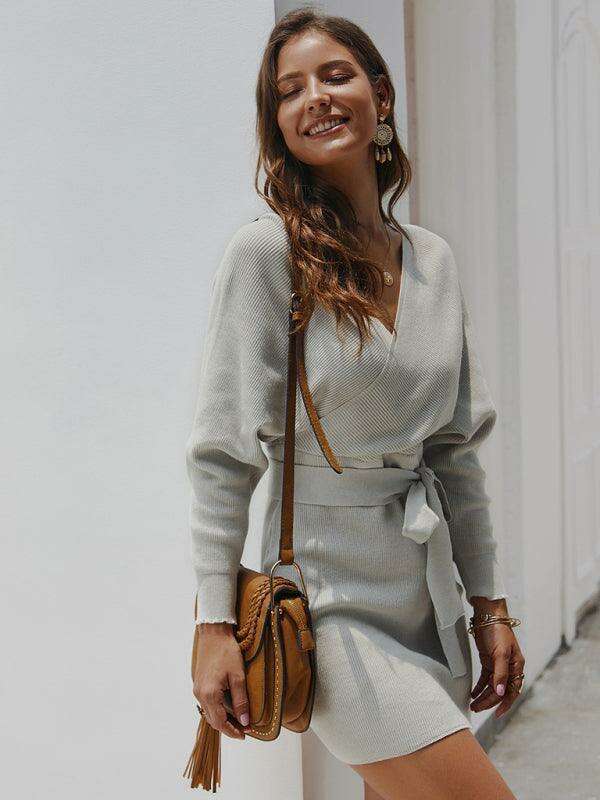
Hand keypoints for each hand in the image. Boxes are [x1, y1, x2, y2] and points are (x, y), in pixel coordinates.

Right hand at [193, 622, 250, 739]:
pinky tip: (228, 707)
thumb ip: (241, 701)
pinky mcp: (198, 684)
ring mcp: (197, 689)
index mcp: (209, 694)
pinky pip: (207, 703)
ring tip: (239, 719)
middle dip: (229, 727)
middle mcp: (200, 695)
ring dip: (223, 719)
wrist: (214, 633)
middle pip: (213, 720)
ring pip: (209, 713)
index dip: (233, 731)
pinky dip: (217, 709)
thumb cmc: (227, 651)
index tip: (246, 735)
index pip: (220, 723)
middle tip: (245, 729)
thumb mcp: (238, 676)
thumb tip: (245, 721)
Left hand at [469, 621, 524, 718]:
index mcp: (517, 666)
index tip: (495, 714)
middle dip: (489, 701)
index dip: (504, 704)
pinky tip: (473, 693)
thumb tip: (501, 693)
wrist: (487, 615)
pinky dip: (480, 686)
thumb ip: (500, 673)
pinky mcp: (489, 661)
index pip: (512, 691)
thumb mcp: (499, 653)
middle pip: (500, 690)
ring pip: (492, 686)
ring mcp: (499, 665)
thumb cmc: (497, 632)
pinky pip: (486, 678)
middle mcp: (509, 668)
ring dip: (483, 695)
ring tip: (473, 704)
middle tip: (476, 708)